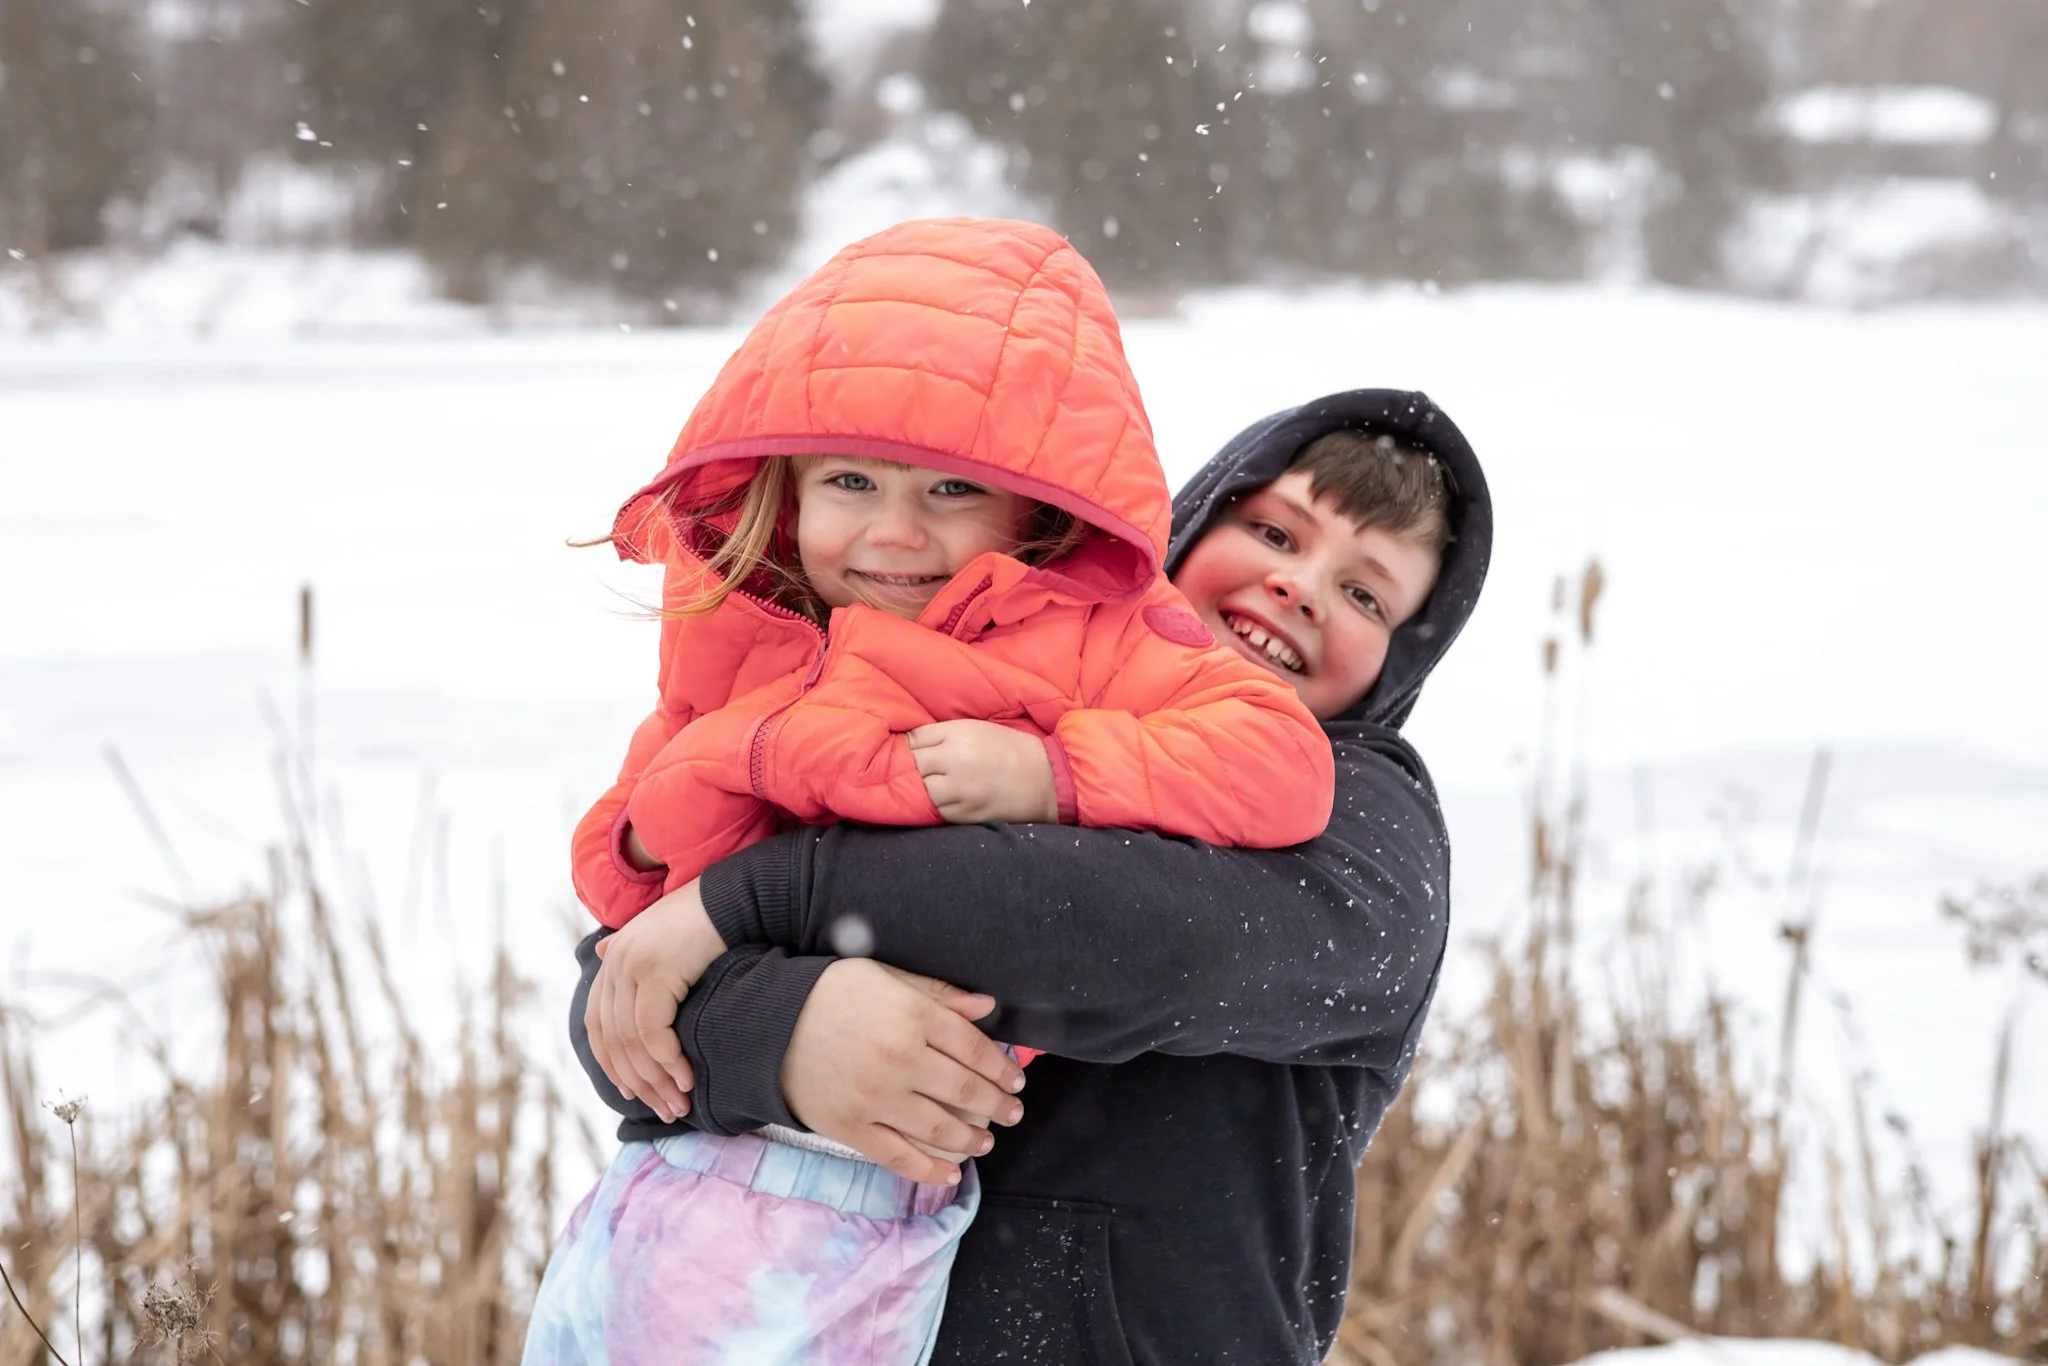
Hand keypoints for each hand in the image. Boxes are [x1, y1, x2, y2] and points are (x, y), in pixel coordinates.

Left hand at [586, 879, 725, 1122]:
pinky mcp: (655, 971)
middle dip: (639, 1082)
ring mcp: (632, 966)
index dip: (612, 1063)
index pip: (597, 1024)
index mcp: (612, 960)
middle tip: (665, 1109)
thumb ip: (629, 949)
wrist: (734, 898)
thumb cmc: (706, 921)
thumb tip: (600, 951)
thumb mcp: (660, 935)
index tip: (634, 1093)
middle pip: (613, 1040)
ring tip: (679, 1103)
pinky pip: (652, 1030)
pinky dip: (667, 1060)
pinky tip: (687, 1077)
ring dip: (657, 1079)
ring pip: (632, 1041)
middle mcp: (615, 963)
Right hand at [781, 959, 1026, 1185]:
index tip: (1016, 1078)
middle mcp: (900, 1060)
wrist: (765, 1024)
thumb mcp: (883, 976)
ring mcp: (876, 1099)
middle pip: (966, 1090)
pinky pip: (900, 1157)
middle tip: (1013, 1111)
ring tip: (987, 1141)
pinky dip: (930, 1170)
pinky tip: (951, 1172)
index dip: (1001, 1067)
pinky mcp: (852, 1129)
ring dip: (973, 1138)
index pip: (974, 1048)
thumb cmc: (828, 993)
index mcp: (912, 1016)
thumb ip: (937, 993)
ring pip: (941, 1128)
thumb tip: (987, 1006)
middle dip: (998, 1105)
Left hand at [907, 719, 1057, 824]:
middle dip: (913, 768)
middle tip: (921, 770)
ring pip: (921, 791)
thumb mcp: (976, 729)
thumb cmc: (1008, 749)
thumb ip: (943, 734)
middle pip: (913, 765)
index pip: (914, 740)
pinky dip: (938, 806)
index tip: (912, 752)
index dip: (910, 747)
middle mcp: (955, 761)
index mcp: (958, 735)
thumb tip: (909, 743)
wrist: (1043, 779)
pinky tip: (949, 799)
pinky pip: (937, 810)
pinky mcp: (965, 813)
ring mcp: (959, 790)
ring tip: (935, 785)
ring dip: (924, 789)